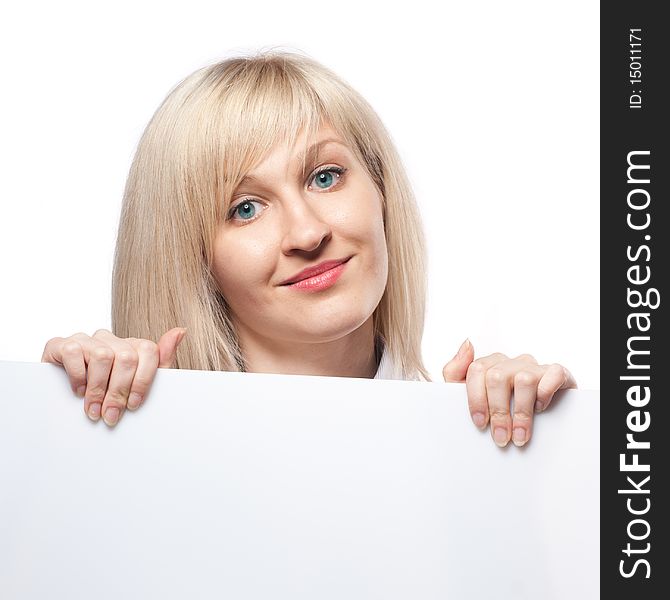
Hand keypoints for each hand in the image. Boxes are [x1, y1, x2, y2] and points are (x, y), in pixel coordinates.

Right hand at [41, 328, 186, 426]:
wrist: (65, 403)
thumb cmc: (106, 395)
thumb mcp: (139, 384)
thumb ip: (162, 360)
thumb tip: (180, 331)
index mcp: (131, 346)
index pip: (149, 351)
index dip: (143, 380)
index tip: (134, 405)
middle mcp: (110, 339)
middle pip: (126, 357)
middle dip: (119, 391)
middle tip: (111, 415)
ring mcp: (86, 340)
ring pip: (103, 355)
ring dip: (98, 389)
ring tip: (93, 409)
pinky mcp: (61, 344)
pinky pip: (74, 352)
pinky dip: (77, 376)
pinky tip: (78, 391)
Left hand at [442, 339, 576, 446]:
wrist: (539, 421)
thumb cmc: (497, 407)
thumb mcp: (467, 393)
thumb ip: (455, 371)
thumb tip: (467, 343)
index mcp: (490, 364)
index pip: (477, 370)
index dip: (476, 398)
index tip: (480, 424)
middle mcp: (512, 362)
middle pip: (498, 377)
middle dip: (498, 411)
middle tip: (500, 437)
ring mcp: (534, 367)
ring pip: (524, 379)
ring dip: (521, 412)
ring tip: (519, 435)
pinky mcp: (558, 373)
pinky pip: (553, 374)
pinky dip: (545, 393)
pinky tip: (540, 409)